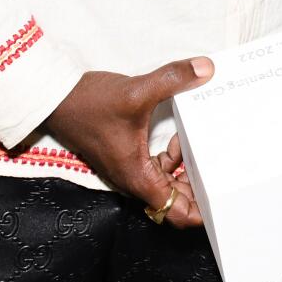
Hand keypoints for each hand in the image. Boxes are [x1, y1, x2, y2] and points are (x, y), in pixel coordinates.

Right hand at [46, 60, 212, 225]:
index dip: (199, 212)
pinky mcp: (126, 153)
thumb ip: (173, 79)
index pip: (174, 211)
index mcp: (138, 176)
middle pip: (174, 200)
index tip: (222, 200)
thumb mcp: (136, 91)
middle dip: (199, 189)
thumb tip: (206, 69)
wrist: (56, 98)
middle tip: (225, 171)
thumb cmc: (90, 104)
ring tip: (205, 148)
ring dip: (186, 170)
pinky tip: (180, 136)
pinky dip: (172, 156)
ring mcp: (129, 166)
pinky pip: (156, 165)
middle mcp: (134, 178)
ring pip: (166, 182)